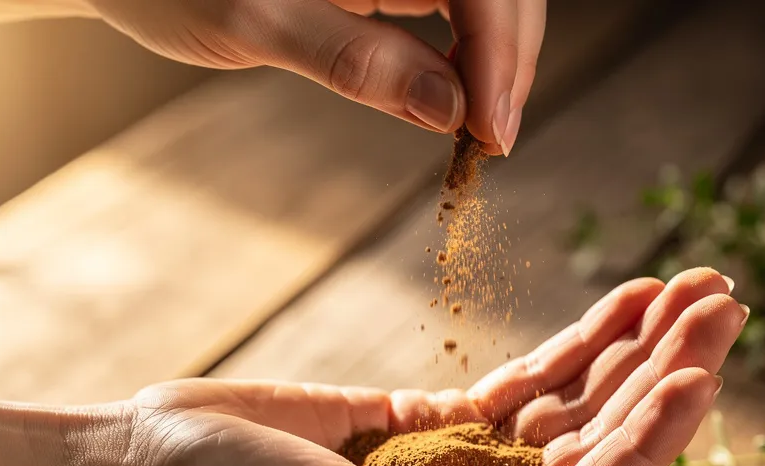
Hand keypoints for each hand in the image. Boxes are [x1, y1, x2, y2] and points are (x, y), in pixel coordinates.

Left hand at [84, 0, 544, 153]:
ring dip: (494, 56)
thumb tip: (449, 112)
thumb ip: (357, 61)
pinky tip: (453, 90)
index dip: (500, 56)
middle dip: (508, 59)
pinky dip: (464, 46)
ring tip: (480, 125)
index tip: (492, 133)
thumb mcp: (256, 25)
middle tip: (493, 141)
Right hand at [122, 269, 745, 465]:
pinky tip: (621, 307)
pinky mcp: (435, 432)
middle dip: (663, 380)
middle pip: (597, 454)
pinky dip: (576, 348)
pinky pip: (525, 389)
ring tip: (693, 290)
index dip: (649, 443)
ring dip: (634, 356)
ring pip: (573, 417)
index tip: (700, 372)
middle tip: (722, 305)